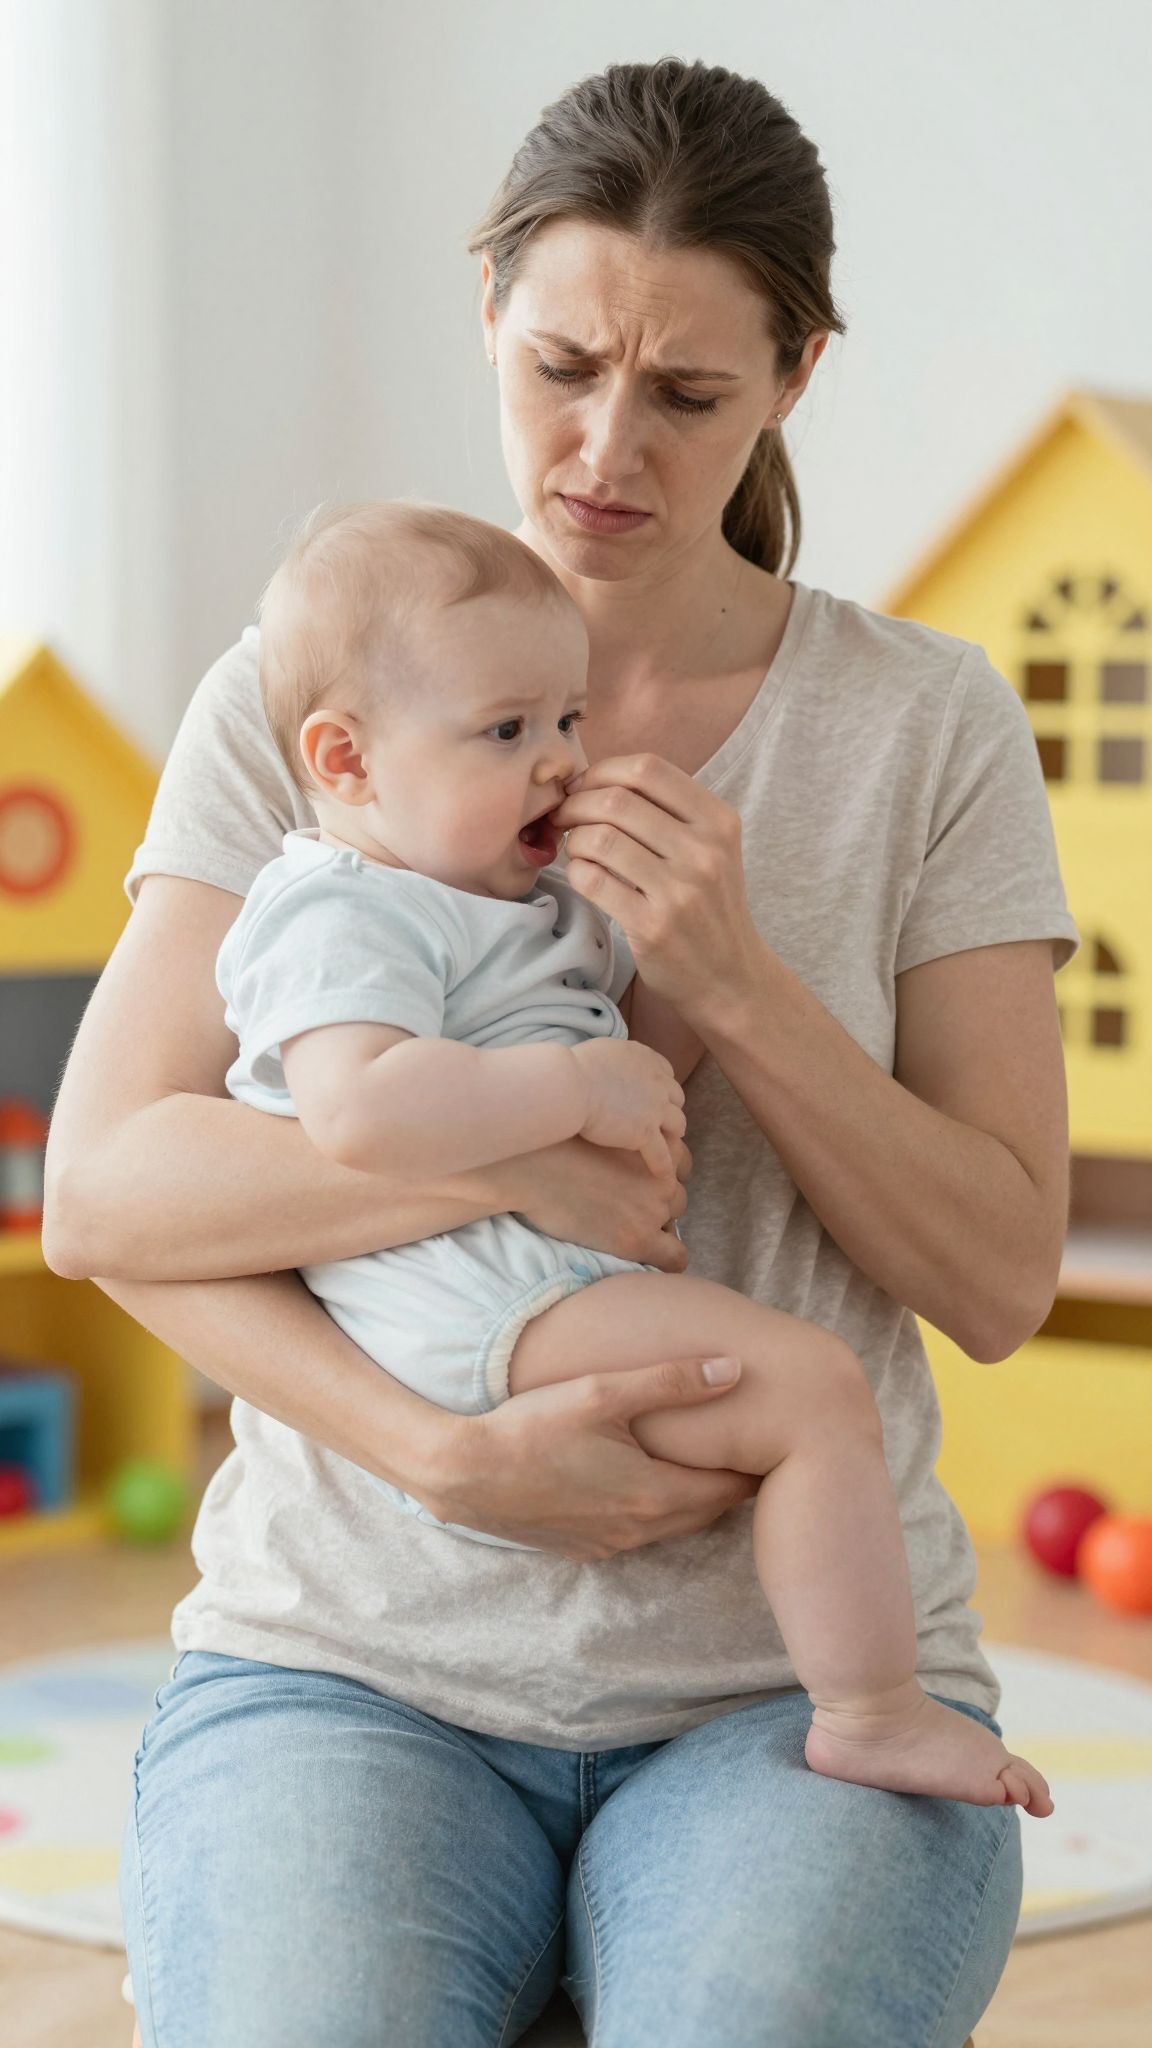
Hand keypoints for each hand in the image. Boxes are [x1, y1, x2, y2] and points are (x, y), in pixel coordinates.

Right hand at [419, 1359, 759, 1559]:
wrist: (463, 1474)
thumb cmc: (532, 1427)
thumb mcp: (602, 1392)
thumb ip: (672, 1381)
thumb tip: (736, 1370)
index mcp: (655, 1495)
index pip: (731, 1488)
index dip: (757, 1465)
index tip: (777, 1440)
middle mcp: (640, 1530)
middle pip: (708, 1511)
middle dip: (732, 1482)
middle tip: (753, 1448)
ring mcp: (610, 1545)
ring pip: (674, 1525)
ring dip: (694, 1497)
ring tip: (707, 1459)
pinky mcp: (584, 1549)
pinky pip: (639, 1533)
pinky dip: (657, 1510)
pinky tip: (647, 1479)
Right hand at [509, 1132, 691, 1271]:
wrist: (531, 1168)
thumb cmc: (556, 1146)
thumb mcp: (608, 1136)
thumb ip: (630, 1149)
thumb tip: (633, 1165)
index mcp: (659, 1146)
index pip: (679, 1165)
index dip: (658, 1177)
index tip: (637, 1184)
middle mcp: (664, 1177)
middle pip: (676, 1197)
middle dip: (655, 1204)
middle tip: (622, 1209)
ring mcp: (653, 1209)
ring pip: (673, 1224)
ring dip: (655, 1228)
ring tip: (621, 1229)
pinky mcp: (638, 1238)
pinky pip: (675, 1258)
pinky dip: (666, 1260)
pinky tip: (647, 1260)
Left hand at [553, 755, 761, 1018]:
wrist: (730, 977)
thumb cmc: (709, 906)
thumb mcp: (710, 848)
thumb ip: (666, 812)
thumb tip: (591, 782)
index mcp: (718, 821)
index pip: (648, 768)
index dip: (602, 771)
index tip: (584, 788)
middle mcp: (704, 851)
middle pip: (616, 800)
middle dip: (576, 804)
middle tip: (564, 817)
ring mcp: (679, 890)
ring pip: (599, 838)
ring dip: (574, 839)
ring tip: (576, 850)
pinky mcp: (652, 925)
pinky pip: (593, 881)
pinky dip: (577, 872)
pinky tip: (584, 875)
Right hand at [570, 1039, 685, 1176]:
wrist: (571, 1085)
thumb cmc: (574, 1067)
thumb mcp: (603, 1051)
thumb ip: (616, 1059)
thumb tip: (608, 1066)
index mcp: (646, 1058)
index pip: (666, 1072)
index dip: (661, 1086)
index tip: (655, 1094)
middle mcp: (657, 1082)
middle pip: (676, 1098)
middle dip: (670, 1108)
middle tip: (662, 1120)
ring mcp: (654, 1109)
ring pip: (677, 1124)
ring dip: (673, 1134)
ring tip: (670, 1145)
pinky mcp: (645, 1133)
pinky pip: (661, 1154)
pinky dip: (662, 1164)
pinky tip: (662, 1174)